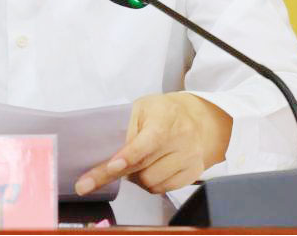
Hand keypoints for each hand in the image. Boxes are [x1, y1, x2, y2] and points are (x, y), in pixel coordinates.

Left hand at [74, 92, 231, 195]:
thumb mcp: (141, 108)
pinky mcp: (194, 173)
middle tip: (97, 176)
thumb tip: (104, 152)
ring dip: (137, 178)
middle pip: (143, 168)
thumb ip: (124, 126)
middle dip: (116, 174)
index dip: (127, 157)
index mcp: (165, 119)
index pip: (144, 144)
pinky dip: (151, 184)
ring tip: (137, 163)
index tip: (112, 167)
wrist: (199, 118)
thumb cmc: (163, 112)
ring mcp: (189, 158)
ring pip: (151, 183)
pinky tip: (151, 169)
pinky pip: (163, 189)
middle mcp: (181, 140)